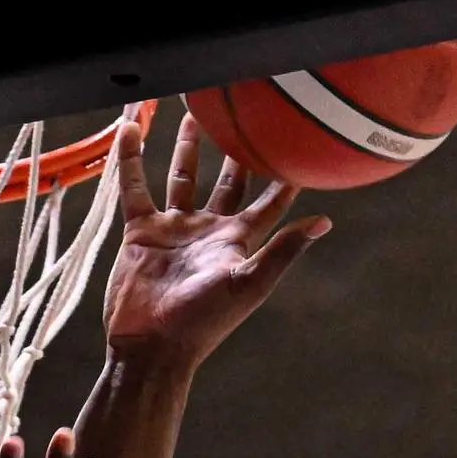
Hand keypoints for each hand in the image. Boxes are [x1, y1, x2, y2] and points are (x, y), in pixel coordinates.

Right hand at [101, 109, 330, 371]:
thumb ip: (283, 250)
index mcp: (238, 242)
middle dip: (236, 152)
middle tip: (244, 115)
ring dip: (187, 147)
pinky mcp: (140, 230)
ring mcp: (174, 228)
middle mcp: (208, 231)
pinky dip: (131, 159)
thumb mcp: (249, 283)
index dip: (283, 178)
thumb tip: (325, 221)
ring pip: (182, 178)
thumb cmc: (203, 321)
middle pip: (226, 182)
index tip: (296, 145)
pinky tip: (131, 128)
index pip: (268, 203)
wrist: (152, 345)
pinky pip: (135, 187)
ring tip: (193, 112)